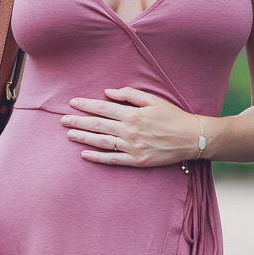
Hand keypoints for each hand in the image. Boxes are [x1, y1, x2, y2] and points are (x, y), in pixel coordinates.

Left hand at [61, 89, 203, 167]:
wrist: (191, 138)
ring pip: (101, 142)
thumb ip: (129, 94)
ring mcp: (132, 147)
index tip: (72, 103)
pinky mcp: (136, 161)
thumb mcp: (153, 99)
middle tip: (62, 120)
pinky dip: (96, 158)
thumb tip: (108, 93)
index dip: (85, 105)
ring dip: (83, 137)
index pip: (102, 108)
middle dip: (78, 121)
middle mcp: (129, 130)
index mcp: (132, 114)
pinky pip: (112, 159)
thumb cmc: (173, 116)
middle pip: (97, 125)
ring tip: (69, 134)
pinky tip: (84, 155)